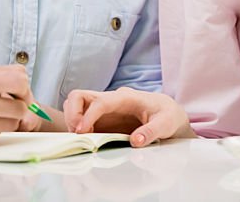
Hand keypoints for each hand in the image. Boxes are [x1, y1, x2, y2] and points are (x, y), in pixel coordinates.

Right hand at [0, 64, 37, 145]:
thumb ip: (7, 78)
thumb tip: (32, 99)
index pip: (19, 81)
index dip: (24, 85)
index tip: (17, 89)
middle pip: (21, 106)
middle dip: (21, 104)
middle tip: (11, 102)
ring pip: (14, 123)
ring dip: (10, 118)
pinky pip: (0, 134)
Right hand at [62, 87, 193, 146]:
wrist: (168, 113)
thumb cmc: (167, 115)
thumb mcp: (166, 123)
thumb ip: (152, 131)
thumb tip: (136, 141)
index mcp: (125, 98)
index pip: (100, 101)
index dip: (87, 115)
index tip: (81, 132)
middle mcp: (110, 100)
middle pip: (78, 96)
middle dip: (71, 114)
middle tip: (76, 135)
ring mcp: (104, 109)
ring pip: (75, 105)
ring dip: (71, 121)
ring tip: (79, 140)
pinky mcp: (101, 119)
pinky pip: (80, 119)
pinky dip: (76, 129)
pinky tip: (84, 143)